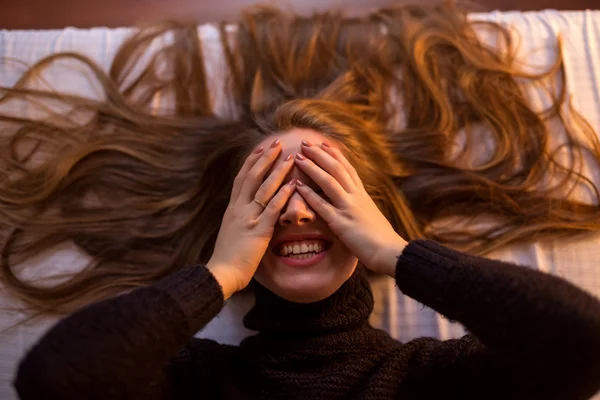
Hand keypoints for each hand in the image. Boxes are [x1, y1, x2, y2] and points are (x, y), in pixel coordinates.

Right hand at [207, 139, 296, 298]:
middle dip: (265, 158)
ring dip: (278, 171)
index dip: (251, 162)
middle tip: (276, 143)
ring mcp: (248, 218)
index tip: (260, 149)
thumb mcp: (231, 231)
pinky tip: (294, 185)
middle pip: (252, 177)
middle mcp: (239, 209)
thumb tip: (247, 212)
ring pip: (264, 188)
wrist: (221, 272)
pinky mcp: (258, 230)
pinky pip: (273, 208)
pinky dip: (284, 195)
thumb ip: (240, 219)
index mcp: (232, 209)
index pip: (241, 179)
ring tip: (290, 158)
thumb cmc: (227, 256)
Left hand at [294, 140, 407, 276]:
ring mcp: (349, 208)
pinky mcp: (341, 223)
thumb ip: (362, 208)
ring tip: (298, 156)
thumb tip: (357, 206)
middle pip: (337, 168)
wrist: (390, 252)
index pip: (348, 169)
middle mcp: (356, 197)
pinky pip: (322, 205)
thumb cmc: (382, 240)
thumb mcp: (372, 217)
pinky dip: (309, 194)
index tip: (324, 143)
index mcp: (363, 195)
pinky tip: (297, 186)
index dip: (335, 155)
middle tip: (305, 142)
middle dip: (320, 154)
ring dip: (312, 167)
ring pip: (329, 181)